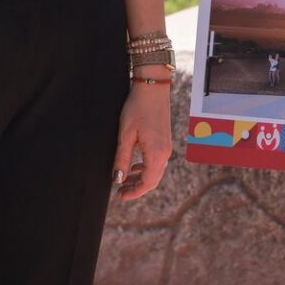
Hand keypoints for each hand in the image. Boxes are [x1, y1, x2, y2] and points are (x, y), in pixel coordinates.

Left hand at [111, 77, 172, 200]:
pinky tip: (135, 166)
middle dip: (137, 188)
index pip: (147, 183)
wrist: (153, 88)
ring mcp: (166, 146)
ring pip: (155, 171)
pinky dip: (146, 168)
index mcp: (156, 153)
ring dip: (141, 178)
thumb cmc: (138, 108)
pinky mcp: (165, 140)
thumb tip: (118, 180)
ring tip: (125, 180)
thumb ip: (122, 159)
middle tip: (121, 192)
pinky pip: (157, 162)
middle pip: (153, 180)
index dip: (134, 193)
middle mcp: (165, 152)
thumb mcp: (125, 135)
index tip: (120, 196)